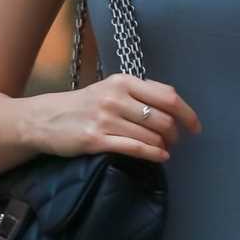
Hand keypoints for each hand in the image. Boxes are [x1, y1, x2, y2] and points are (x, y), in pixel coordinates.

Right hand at [17, 73, 200, 166]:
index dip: (187, 113)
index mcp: (123, 82)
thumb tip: (172, 106)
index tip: (195, 127)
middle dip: (175, 133)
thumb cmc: (82, 106)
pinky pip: (135, 148)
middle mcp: (116, 97)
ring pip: (151, 135)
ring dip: (163, 145)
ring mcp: (106, 119)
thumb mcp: (109, 90)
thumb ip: (138, 94)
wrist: (45, 119)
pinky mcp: (96, 140)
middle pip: (163, 118)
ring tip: (164, 149)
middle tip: (175, 141)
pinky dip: (153, 154)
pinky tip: (160, 157)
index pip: (167, 96)